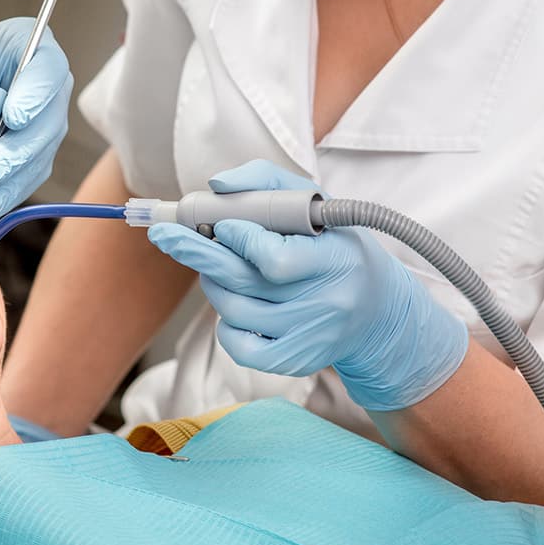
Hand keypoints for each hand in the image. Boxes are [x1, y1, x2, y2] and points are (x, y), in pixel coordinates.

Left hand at [0, 21, 72, 238]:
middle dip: (21, 150)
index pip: (47, 66)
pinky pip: (20, 184)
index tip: (14, 117)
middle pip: (50, 120)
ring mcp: (34, 126)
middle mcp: (37, 86)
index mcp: (20, 47)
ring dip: (10, 185)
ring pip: (38, 158)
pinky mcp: (22, 161)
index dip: (37, 93)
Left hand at [145, 160, 467, 412]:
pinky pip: (239, 347)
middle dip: (197, 253)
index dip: (240, 239)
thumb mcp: (314, 204)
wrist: (377, 311)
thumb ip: (265, 182)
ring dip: (213, 283)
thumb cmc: (335, 246)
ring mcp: (309, 337)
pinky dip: (225, 325)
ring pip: (233, 311)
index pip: (273, 258)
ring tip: (219, 267)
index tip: (223, 224)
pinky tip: (233, 306)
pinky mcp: (296, 362)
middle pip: (242, 283)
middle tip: (166, 235)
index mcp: (334, 259)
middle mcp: (325, 304)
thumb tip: (217, 185)